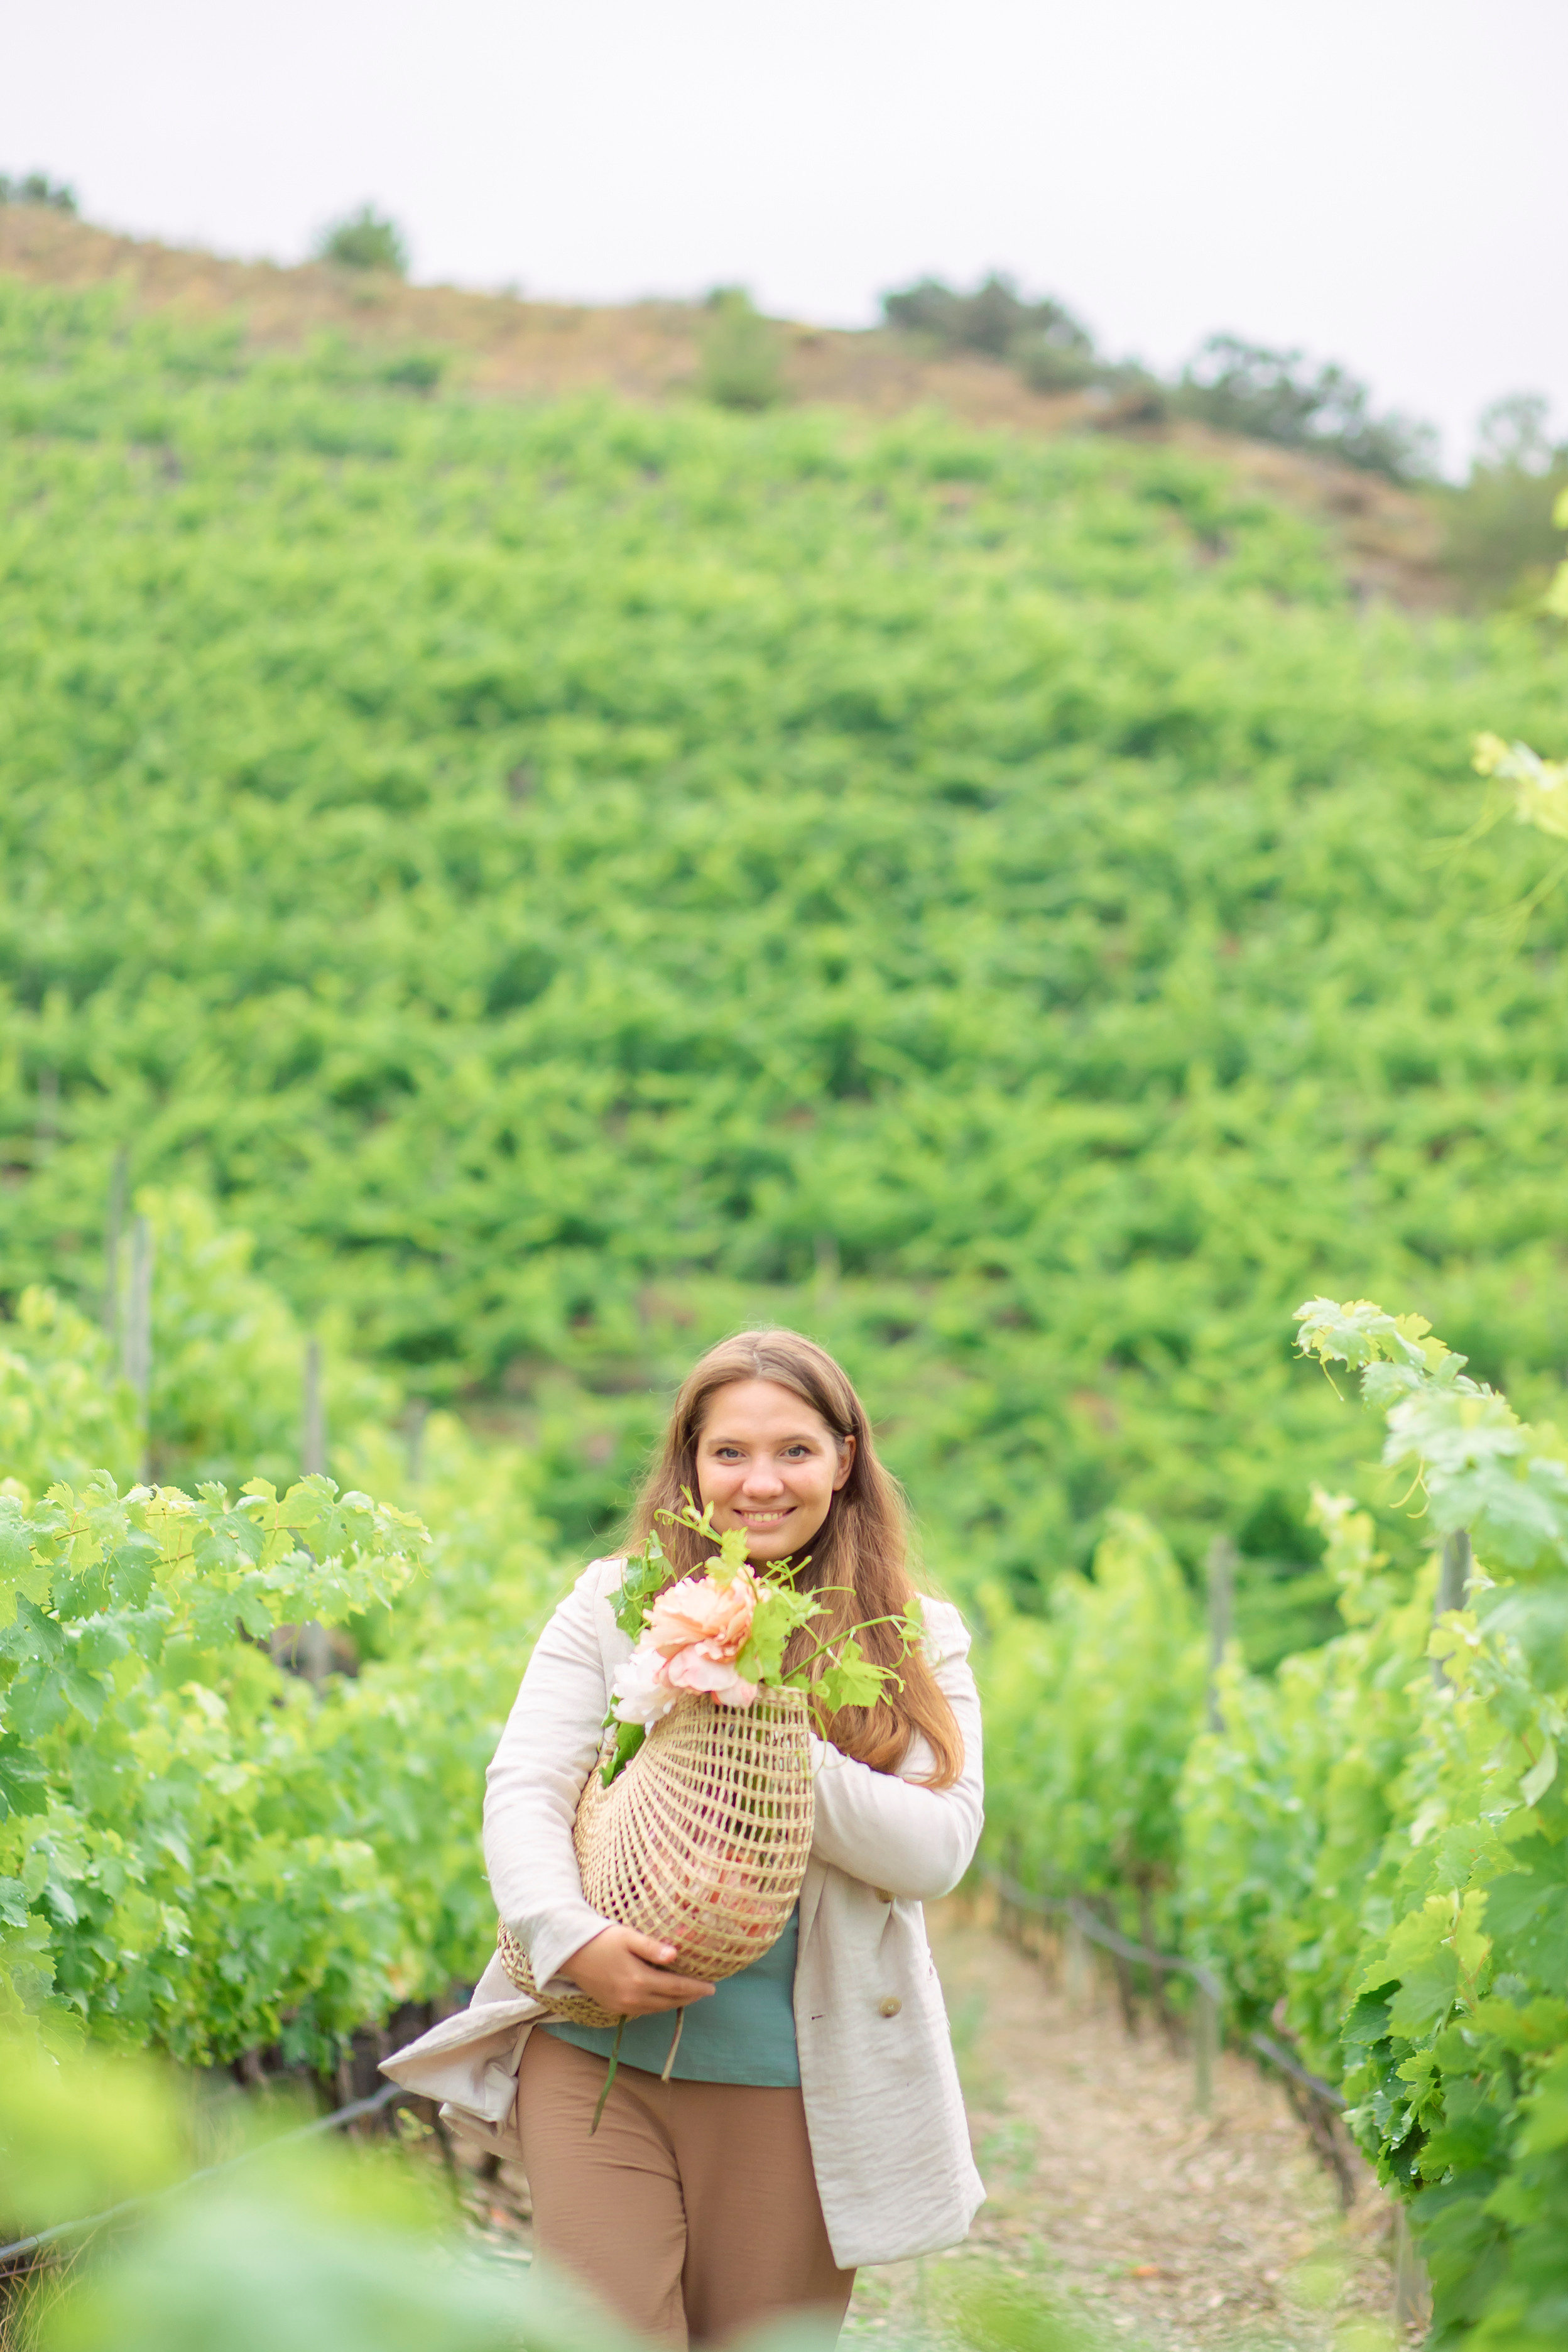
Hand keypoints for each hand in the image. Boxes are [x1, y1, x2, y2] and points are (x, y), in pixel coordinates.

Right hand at [563, 1925, 714, 2016]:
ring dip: (674, 2003)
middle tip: (704, 1991)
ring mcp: (621, 2006)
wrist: (570, 1952)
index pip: (676, 1987)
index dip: (696, 1988)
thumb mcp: (628, 1937)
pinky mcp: (612, 2007)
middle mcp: (631, 1998)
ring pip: (656, 2009)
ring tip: (688, 1995)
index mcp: (638, 1980)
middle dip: (689, 1997)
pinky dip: (657, 2006)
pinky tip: (662, 1998)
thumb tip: (675, 1955)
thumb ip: (652, 1947)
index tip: (712, 1987)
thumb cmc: (601, 1939)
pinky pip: (642, 2011)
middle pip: (668, 2001)